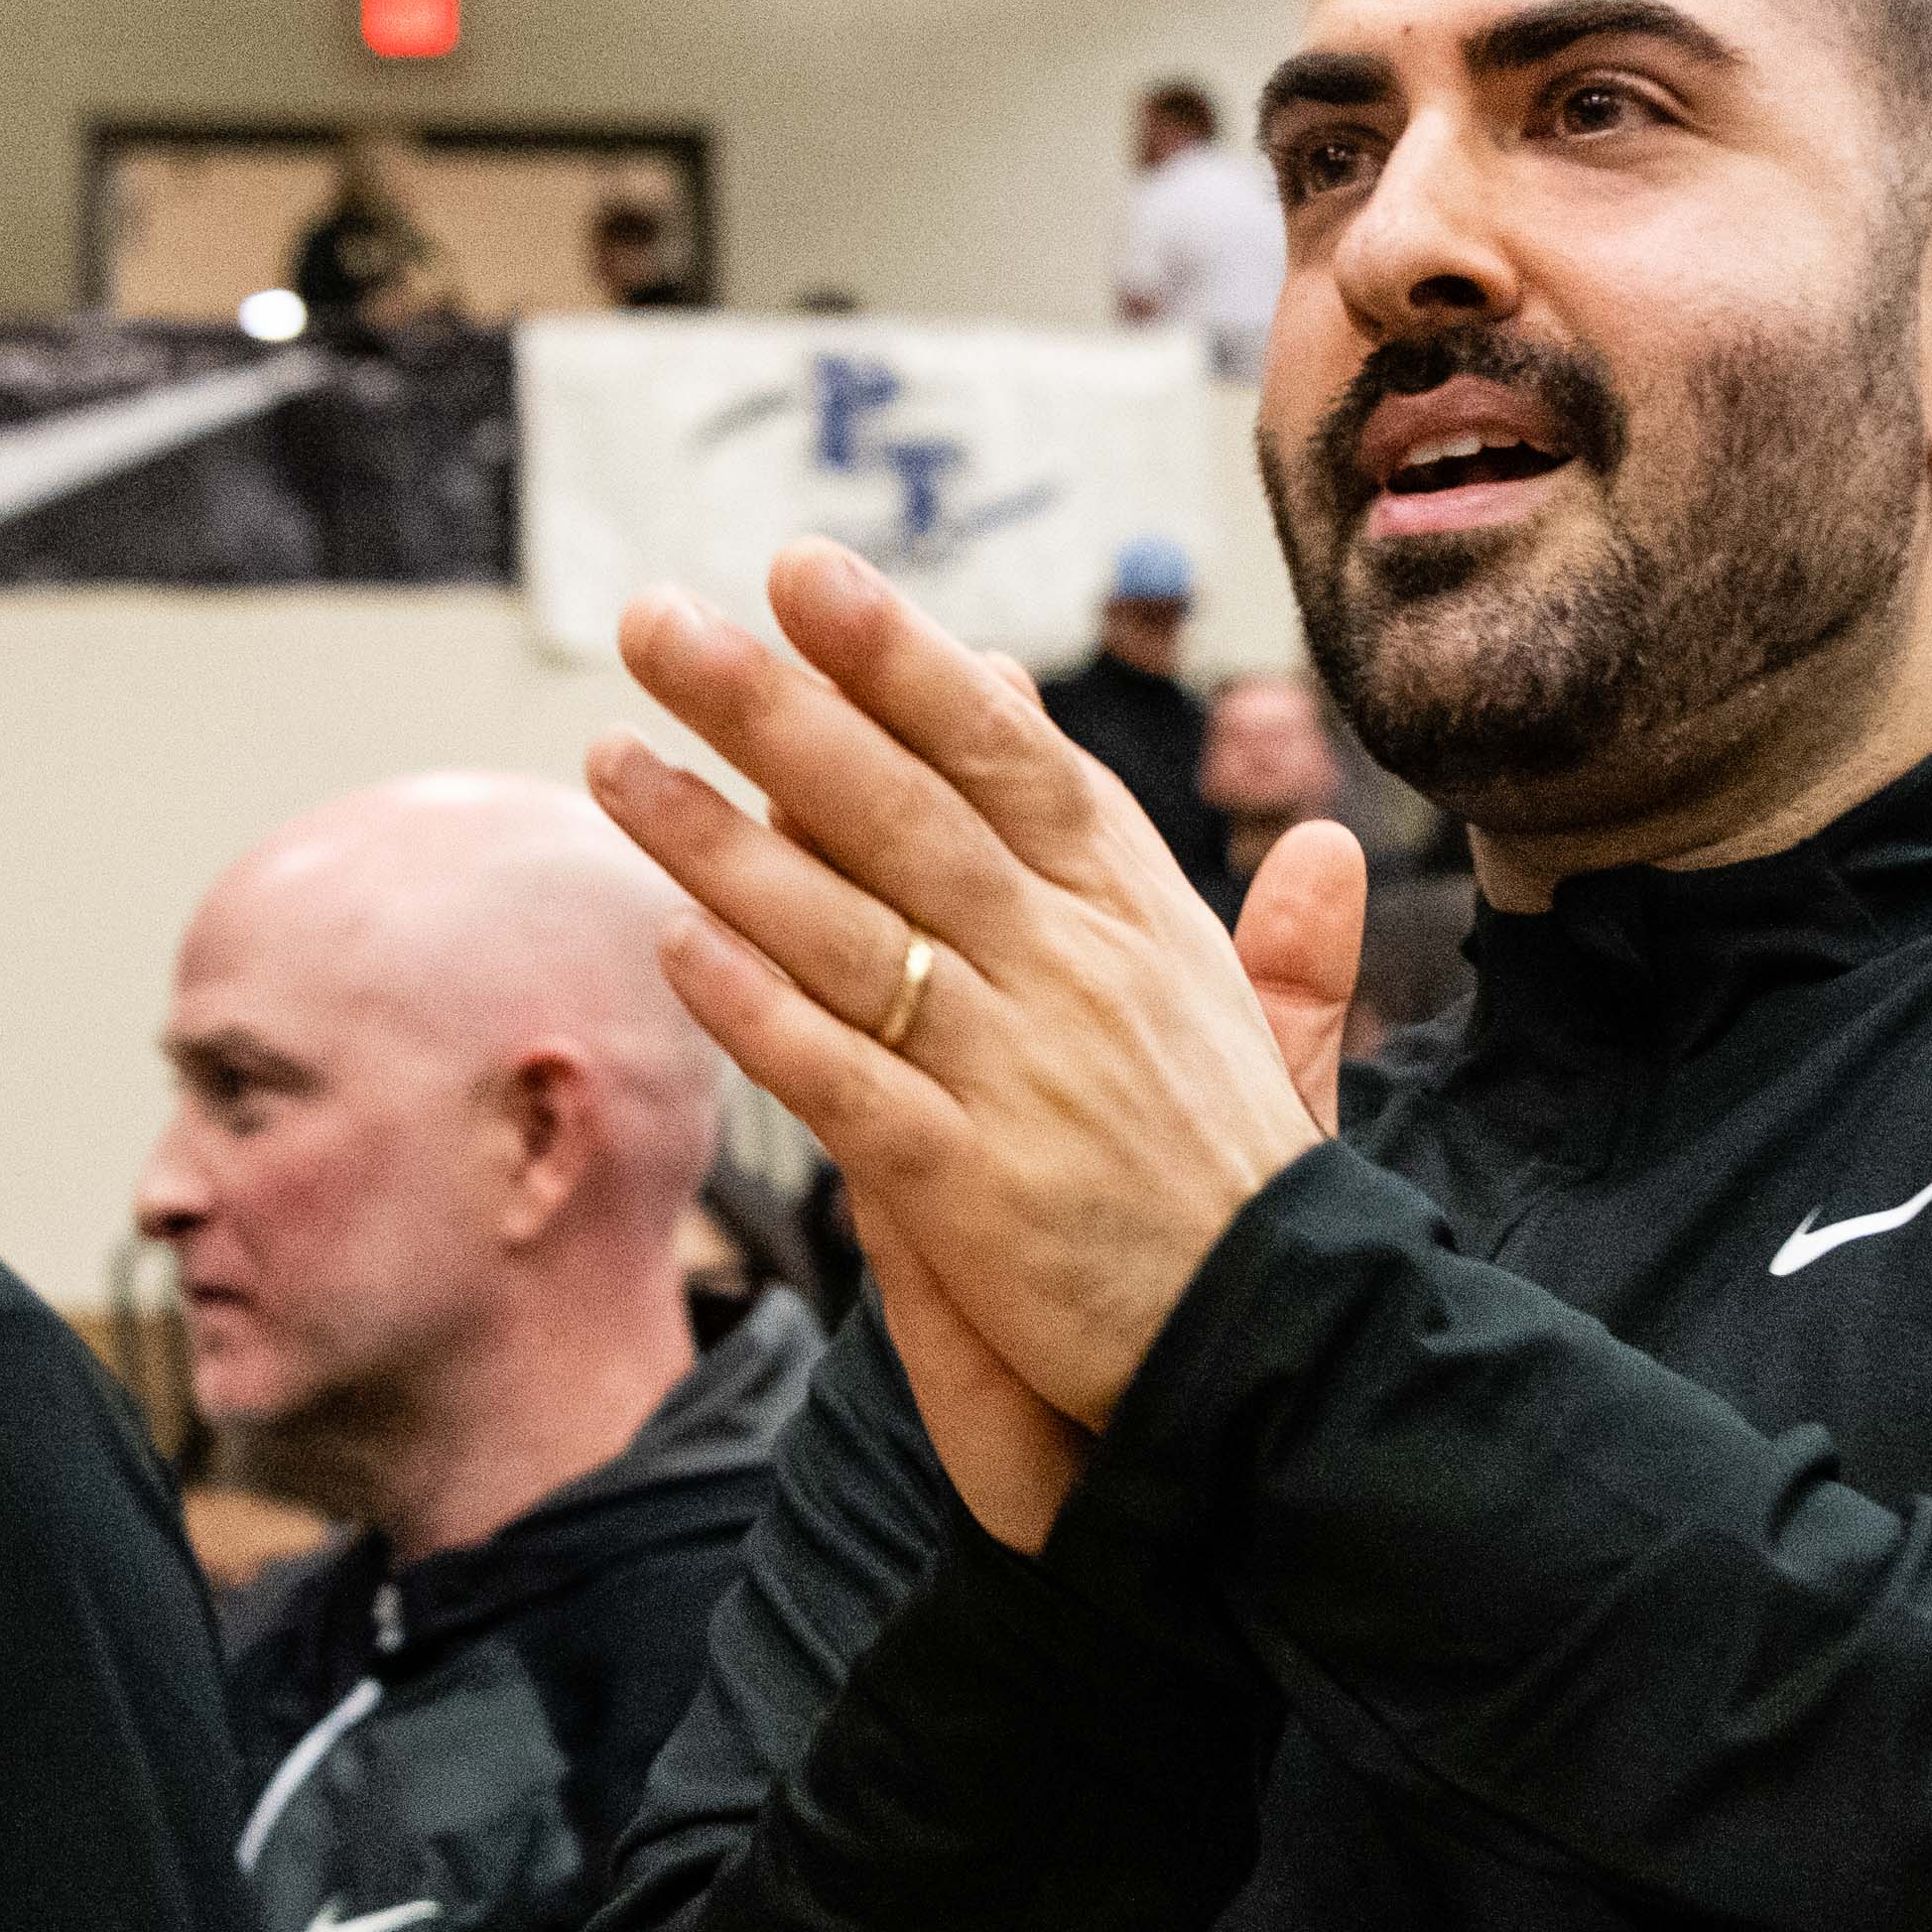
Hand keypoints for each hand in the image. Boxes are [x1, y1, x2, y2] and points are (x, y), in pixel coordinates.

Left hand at [589, 546, 1342, 1527]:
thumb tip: (1319, 841)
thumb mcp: (1275, 1041)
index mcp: (1138, 922)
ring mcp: (1022, 1076)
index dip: (900, 663)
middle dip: (774, 707)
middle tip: (656, 623)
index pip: (1006, 758)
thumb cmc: (1250, 1196)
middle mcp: (1076, 974)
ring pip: (850, 930)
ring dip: (718, 840)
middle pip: (905, 811)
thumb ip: (1277, 940)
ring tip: (612, 760)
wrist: (1285, 1357)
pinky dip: (761, 1014)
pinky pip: (846, 1081)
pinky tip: (675, 947)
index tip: (805, 574)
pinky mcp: (972, 1189)